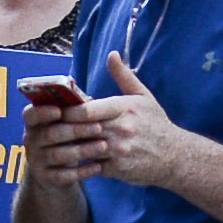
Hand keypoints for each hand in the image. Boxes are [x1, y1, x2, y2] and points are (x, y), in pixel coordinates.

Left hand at [29, 46, 201, 190]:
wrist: (176, 157)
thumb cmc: (156, 124)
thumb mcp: (144, 97)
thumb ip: (124, 76)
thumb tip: (112, 54)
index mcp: (124, 108)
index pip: (88, 109)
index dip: (68, 111)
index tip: (55, 110)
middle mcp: (121, 129)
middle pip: (82, 128)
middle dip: (63, 128)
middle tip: (46, 127)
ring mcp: (119, 151)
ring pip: (83, 148)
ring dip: (68, 146)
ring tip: (52, 143)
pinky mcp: (117, 169)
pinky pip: (90, 166)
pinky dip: (79, 162)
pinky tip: (69, 159)